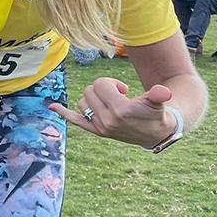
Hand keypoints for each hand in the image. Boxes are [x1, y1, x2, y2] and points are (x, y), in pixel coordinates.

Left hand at [49, 77, 176, 146]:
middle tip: (118, 95)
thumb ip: (160, 95)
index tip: (123, 90)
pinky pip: (75, 120)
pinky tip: (52, 107)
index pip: (101, 84)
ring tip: (109, 102)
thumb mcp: (159, 102)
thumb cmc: (155, 112)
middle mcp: (106, 120)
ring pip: (82, 101)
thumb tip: (164, 92)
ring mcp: (99, 127)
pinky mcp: (96, 131)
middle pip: (90, 90)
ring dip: (93, 97)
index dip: (112, 83)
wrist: (154, 133)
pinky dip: (63, 113)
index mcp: (119, 111)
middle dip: (103, 88)